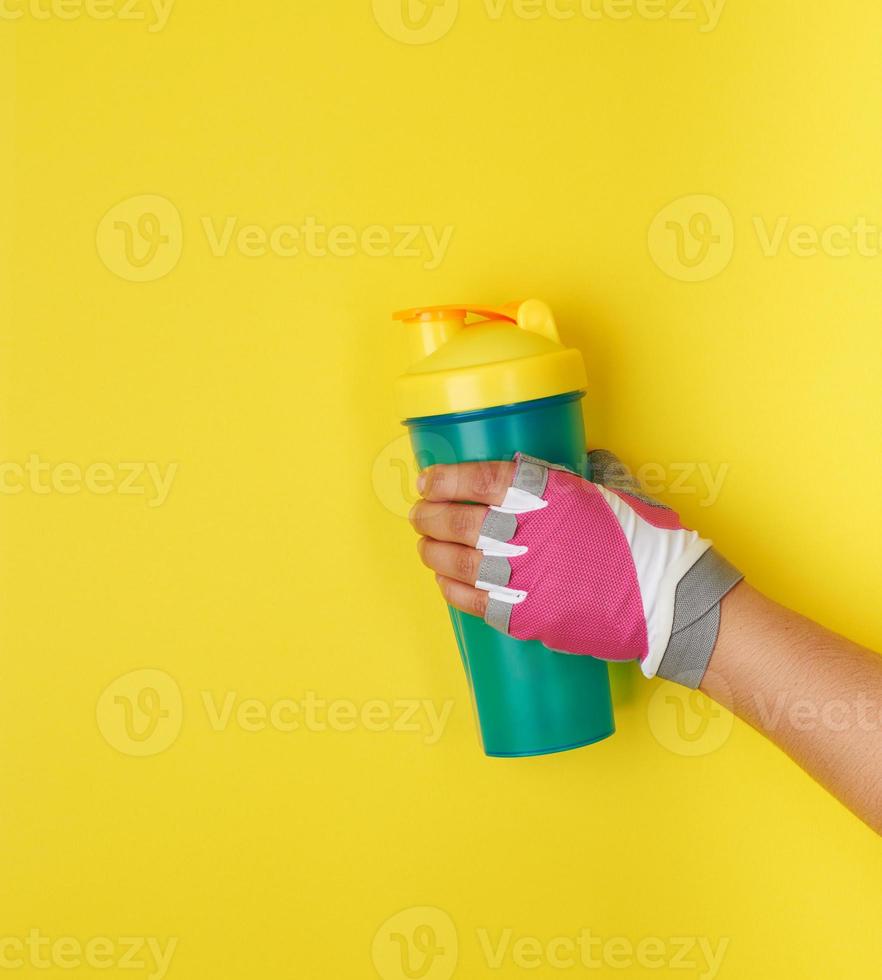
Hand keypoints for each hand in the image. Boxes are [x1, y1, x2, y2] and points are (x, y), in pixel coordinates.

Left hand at [408, 451, 741, 686]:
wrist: (667, 596)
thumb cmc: (643, 539)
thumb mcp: (606, 491)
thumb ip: (566, 481)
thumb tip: (546, 470)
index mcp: (546, 494)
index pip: (479, 479)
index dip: (445, 479)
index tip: (426, 479)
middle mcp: (528, 531)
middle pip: (460, 520)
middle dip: (429, 516)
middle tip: (418, 513)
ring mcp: (523, 576)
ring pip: (457, 562)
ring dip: (433, 552)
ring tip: (425, 546)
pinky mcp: (525, 615)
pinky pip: (473, 602)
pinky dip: (451, 590)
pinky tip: (444, 582)